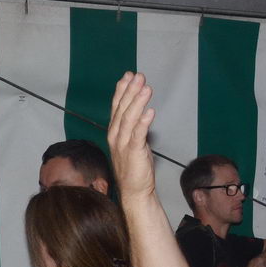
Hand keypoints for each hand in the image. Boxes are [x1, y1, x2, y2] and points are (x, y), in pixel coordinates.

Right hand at [107, 72, 157, 204]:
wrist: (134, 190)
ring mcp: (123, 144)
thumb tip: (142, 113)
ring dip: (138, 102)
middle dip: (131, 90)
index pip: (117, 106)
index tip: (128, 75)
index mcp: (115, 131)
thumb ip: (135, 128)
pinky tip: (150, 111)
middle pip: (122, 108)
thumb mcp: (134, 142)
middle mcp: (116, 135)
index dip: (122, 90)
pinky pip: (138, 135)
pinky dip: (143, 122)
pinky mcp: (134, 152)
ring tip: (146, 88)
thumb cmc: (135, 167)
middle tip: (139, 76)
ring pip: (129, 118)